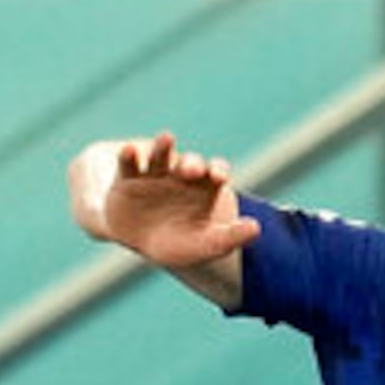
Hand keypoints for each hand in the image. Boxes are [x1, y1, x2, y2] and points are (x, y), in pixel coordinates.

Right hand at [92, 132, 257, 267]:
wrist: (139, 242)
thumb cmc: (179, 243)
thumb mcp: (205, 245)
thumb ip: (230, 238)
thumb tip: (256, 228)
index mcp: (204, 187)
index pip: (215, 173)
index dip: (217, 171)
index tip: (217, 177)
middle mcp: (181, 175)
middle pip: (189, 163)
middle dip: (191, 163)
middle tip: (192, 169)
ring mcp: (154, 173)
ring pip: (160, 156)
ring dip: (163, 147)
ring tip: (166, 139)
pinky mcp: (127, 177)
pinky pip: (129, 163)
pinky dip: (129, 155)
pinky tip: (130, 150)